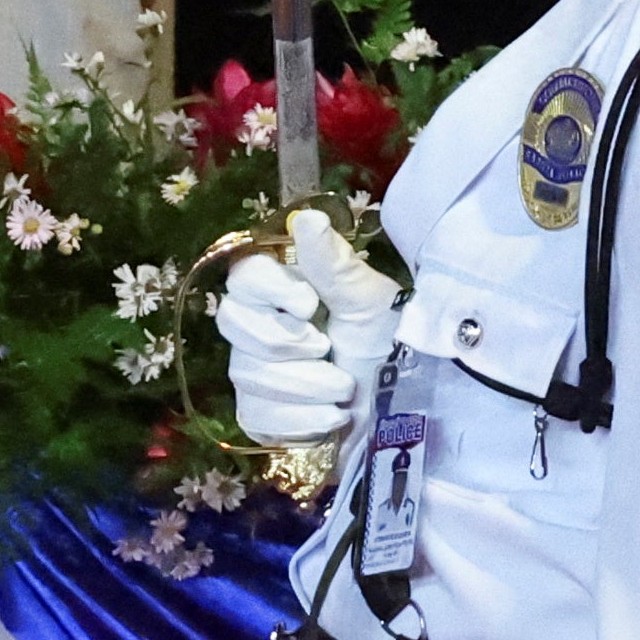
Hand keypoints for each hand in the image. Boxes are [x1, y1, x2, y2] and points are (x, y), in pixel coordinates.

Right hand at [213, 207, 398, 445]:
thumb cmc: (389, 344)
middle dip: (285, 343)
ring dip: (307, 385)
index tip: (310, 304)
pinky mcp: (259, 416)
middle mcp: (257, 326)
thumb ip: (334, 265)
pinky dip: (301, 420)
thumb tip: (309, 219)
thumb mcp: (370, 302)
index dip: (269, 290)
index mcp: (282, 289)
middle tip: (327, 347)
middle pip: (233, 324)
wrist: (406, 409)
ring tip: (346, 388)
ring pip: (248, 375)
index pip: (241, 275)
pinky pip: (257, 417)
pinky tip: (331, 418)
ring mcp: (253, 373)